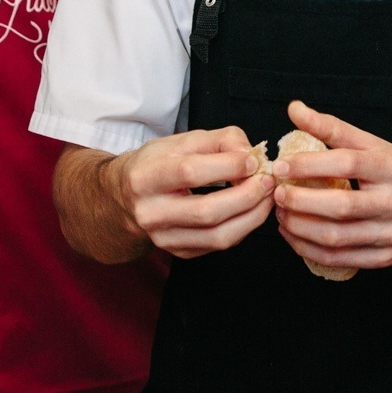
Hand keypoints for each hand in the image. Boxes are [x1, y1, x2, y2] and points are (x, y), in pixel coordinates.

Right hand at [114, 125, 273, 257]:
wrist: (124, 199)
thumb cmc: (155, 165)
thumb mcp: (179, 142)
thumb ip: (217, 140)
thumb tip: (250, 153)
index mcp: (144, 178)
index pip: (190, 173)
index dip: (228, 166)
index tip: (253, 159)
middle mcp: (150, 213)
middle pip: (207, 211)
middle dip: (246, 196)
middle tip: (268, 181)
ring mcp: (164, 238)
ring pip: (217, 236)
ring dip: (252, 216)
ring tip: (267, 196)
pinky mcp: (179, 252)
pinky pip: (219, 245)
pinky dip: (243, 227)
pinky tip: (252, 210)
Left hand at [268, 101, 391, 271]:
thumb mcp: (377, 145)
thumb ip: (334, 129)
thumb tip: (295, 110)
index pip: (347, 163)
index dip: (310, 165)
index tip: (282, 166)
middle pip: (340, 206)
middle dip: (300, 201)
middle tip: (277, 194)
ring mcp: (391, 233)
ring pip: (336, 237)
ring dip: (299, 228)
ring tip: (281, 215)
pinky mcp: (385, 258)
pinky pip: (340, 259)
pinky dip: (310, 249)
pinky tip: (295, 237)